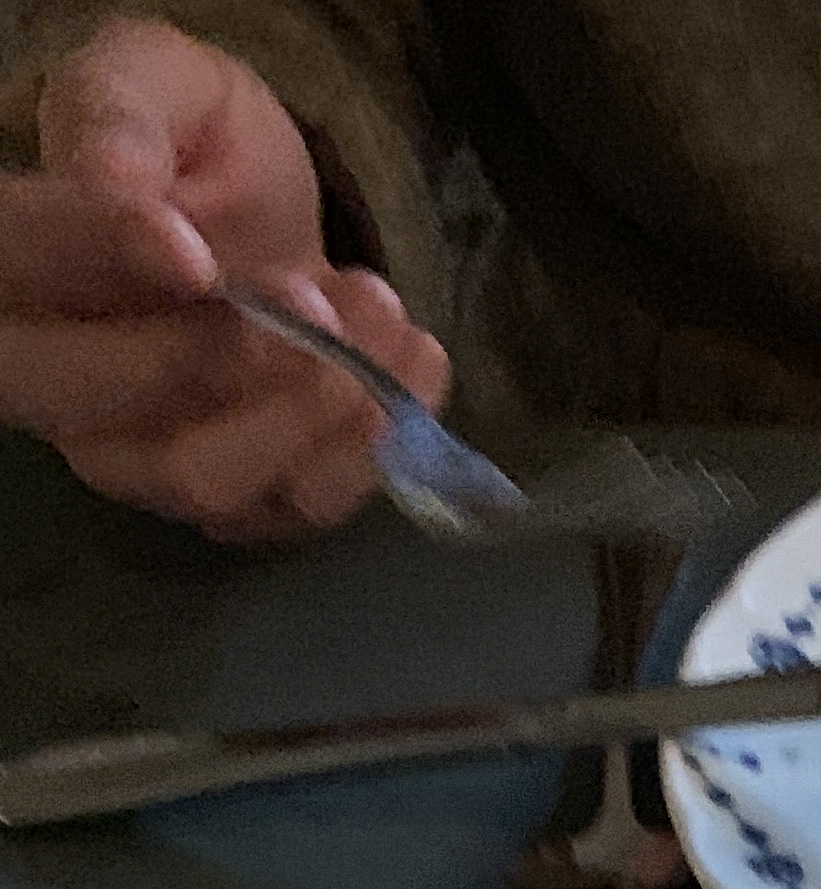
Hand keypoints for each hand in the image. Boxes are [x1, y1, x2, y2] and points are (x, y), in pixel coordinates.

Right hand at [0, 20, 448, 537]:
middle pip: (121, 413)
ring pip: (213, 479)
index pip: (26, 269)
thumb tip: (120, 188)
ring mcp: (148, 460)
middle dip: (234, 362)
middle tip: (321, 295)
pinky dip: (370, 443)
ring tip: (382, 309)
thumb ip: (122, 124)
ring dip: (317, 405)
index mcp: (15, 271)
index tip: (193, 251)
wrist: (255, 198)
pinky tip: (416, 360)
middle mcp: (62, 389)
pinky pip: (297, 506)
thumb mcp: (149, 87)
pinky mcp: (241, 499)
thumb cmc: (182, 134)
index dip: (104, 260)